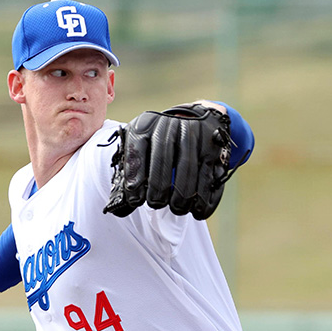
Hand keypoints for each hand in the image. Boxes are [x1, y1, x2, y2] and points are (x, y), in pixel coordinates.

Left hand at [103, 102, 235, 219]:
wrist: (197, 119)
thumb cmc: (160, 143)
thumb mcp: (141, 148)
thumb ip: (129, 175)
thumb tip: (118, 209)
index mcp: (145, 124)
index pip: (136, 152)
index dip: (135, 179)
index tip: (135, 201)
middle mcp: (170, 125)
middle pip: (163, 159)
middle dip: (158, 188)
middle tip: (156, 204)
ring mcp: (195, 135)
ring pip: (188, 168)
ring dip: (182, 196)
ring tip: (177, 209)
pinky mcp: (214, 147)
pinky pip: (209, 175)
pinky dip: (204, 198)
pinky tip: (197, 211)